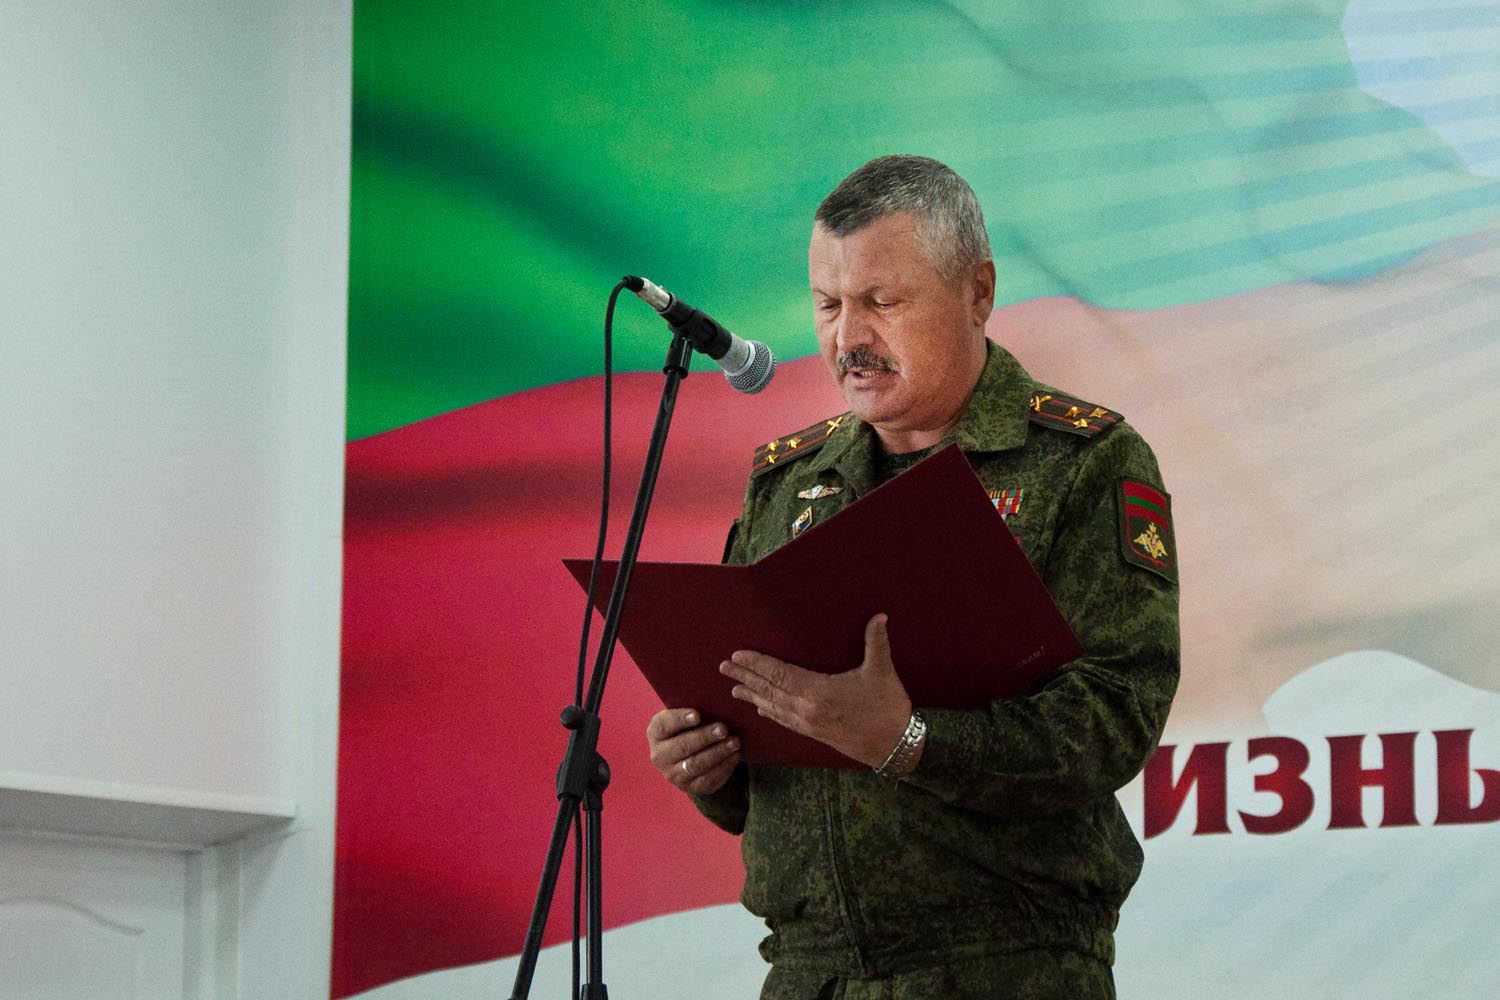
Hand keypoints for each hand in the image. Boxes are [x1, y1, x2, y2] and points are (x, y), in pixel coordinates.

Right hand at [646, 707, 741, 795]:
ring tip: (734, 742)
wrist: (690, 755)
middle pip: (682, 747)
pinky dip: (724, 768)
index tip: (697, 715)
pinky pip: (708, 780)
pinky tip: (735, 756)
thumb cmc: (690, 727)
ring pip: (696, 765)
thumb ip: (694, 709)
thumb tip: (714, 701)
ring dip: (717, 753)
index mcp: (656, 733)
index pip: (664, 725)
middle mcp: (659, 756)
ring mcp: (674, 775)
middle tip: (723, 729)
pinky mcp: (691, 788)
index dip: (680, 720)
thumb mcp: (685, 717)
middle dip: (704, 737)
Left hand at [721, 614, 911, 768]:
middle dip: (745, 677)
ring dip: (752, 695)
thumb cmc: (887, 709)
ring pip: (773, 707)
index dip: (757, 664)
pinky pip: (784, 720)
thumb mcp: (882, 672)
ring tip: (733, 687)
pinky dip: (769, 711)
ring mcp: (808, 724)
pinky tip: (760, 707)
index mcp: (818, 692)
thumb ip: (877, 642)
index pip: (779, 675)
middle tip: (723, 668)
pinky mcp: (814, 734)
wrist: (894, 747)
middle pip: (769, 690)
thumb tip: (879, 616)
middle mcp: (807, 709)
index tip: (738, 655)